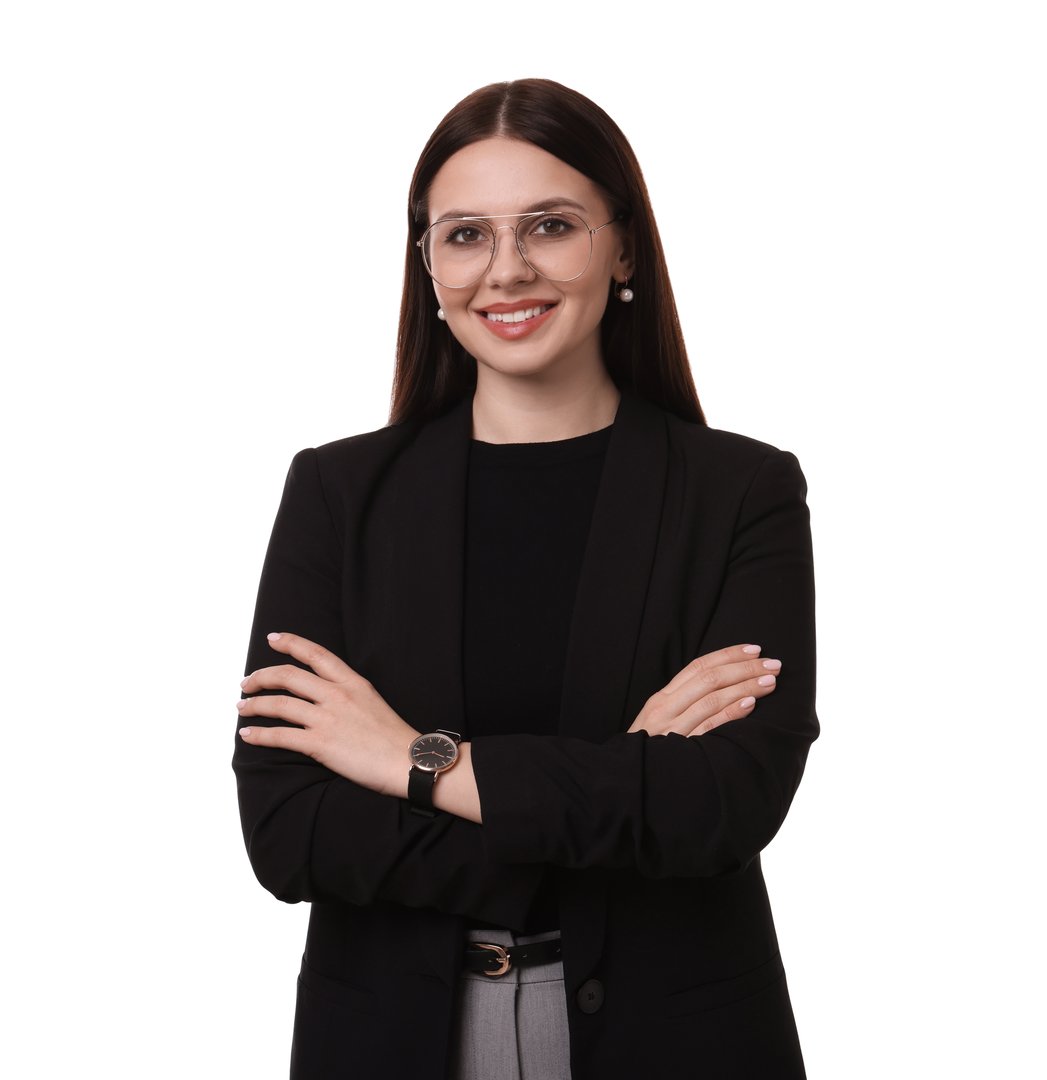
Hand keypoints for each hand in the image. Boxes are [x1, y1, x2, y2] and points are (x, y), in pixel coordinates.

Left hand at [237, 632, 419, 797]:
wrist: (409, 762)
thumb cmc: (395, 738)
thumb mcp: (373, 701)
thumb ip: (349, 693)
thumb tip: (326, 694)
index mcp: (353, 682)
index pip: (316, 654)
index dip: (291, 643)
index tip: (274, 638)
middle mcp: (337, 695)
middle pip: (289, 676)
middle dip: (261, 677)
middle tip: (247, 683)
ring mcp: (328, 719)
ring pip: (280, 704)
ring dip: (255, 705)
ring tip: (242, 708)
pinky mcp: (321, 744)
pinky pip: (281, 736)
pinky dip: (260, 735)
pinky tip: (248, 734)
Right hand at [627, 643, 779, 736]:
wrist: (630, 779)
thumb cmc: (651, 750)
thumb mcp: (660, 721)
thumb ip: (684, 703)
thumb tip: (721, 686)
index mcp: (661, 698)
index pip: (698, 667)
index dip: (728, 655)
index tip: (754, 649)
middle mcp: (665, 709)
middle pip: (709, 679)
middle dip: (744, 668)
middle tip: (773, 664)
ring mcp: (672, 729)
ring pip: (712, 699)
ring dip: (744, 686)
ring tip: (769, 681)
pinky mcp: (680, 751)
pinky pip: (709, 727)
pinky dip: (731, 713)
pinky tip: (751, 704)